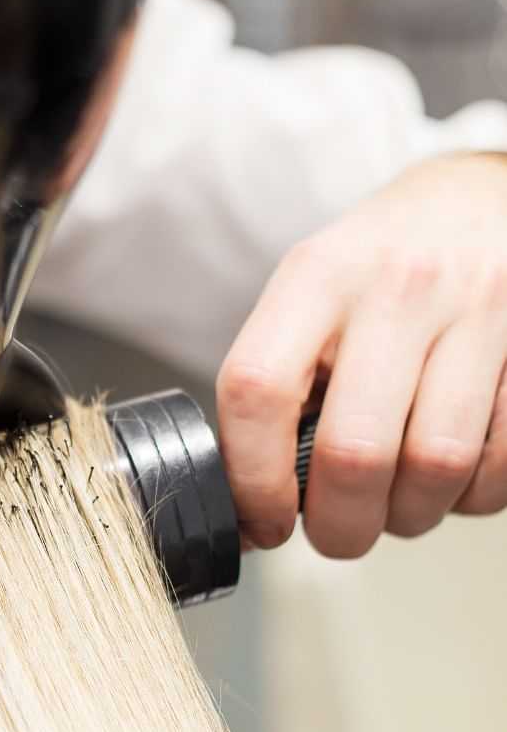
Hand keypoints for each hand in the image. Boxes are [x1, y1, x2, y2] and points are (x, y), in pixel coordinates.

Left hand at [217, 152, 506, 557]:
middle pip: (355, 452)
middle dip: (340, 525)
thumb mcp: (311, 299)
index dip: (253, 478)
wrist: (485, 198)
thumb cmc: (381, 270)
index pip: (257, 390)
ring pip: (437, 466)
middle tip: (337, 534)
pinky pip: (503, 461)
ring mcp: (483, 309)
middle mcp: (399, 287)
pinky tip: (453, 474)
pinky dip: (472, 494)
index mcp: (317, 277)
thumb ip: (277, 388)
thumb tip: (250, 514)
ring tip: (397, 504)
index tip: (264, 522)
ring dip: (410, 515)